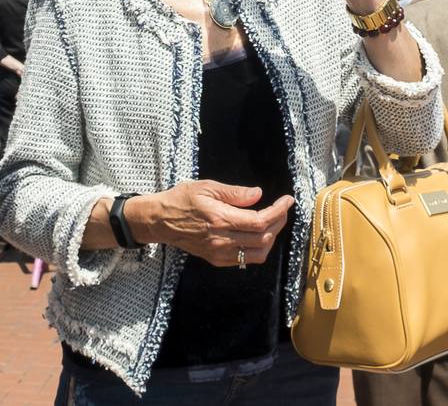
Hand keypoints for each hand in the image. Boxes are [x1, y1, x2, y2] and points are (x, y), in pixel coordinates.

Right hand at [127, 180, 293, 267]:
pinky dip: (258, 248)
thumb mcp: (206, 187)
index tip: (288, 201)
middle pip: (263, 238)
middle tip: (282, 209)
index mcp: (221, 219)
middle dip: (279, 223)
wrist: (160, 221)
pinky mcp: (216, 259)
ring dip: (271, 239)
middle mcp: (222, 240)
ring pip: (258, 254)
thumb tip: (258, 194)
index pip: (260, 221)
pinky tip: (258, 234)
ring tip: (272, 222)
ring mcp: (219, 253)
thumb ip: (234, 193)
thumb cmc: (181, 199)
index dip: (278, 212)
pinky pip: (245, 260)